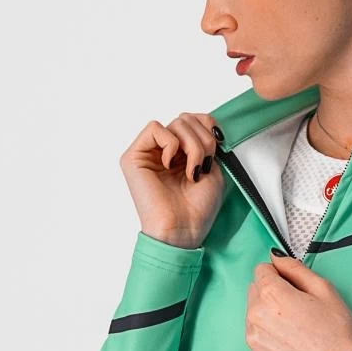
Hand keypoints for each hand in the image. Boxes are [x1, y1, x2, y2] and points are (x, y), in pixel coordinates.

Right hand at [119, 112, 225, 248]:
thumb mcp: (214, 171)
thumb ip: (209, 144)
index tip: (217, 147)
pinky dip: (170, 144)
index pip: (194, 120)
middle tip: (203, 165)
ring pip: (175, 123)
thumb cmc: (197, 209)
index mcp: (182, 155)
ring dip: (192, 146)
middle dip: (203, 140)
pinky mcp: (134, 156)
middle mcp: (165, 152)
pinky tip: (171, 165)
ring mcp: (149, 153)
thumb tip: (208, 121)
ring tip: (192, 171)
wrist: (182, 230)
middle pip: (186, 120)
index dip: (208, 127)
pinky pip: (155, 128)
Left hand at [245, 250, 351, 350]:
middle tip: (297, 307)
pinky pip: (258, 339)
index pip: (261, 270)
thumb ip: (294, 268)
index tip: (291, 284)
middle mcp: (255, 317)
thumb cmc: (337, 330)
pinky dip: (270, 338)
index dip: (278, 274)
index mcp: (271, 295)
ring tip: (295, 327)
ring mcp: (254, 341)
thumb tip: (276, 258)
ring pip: (253, 316)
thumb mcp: (323, 288)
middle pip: (254, 292)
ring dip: (268, 316)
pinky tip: (291, 343)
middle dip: (271, 294)